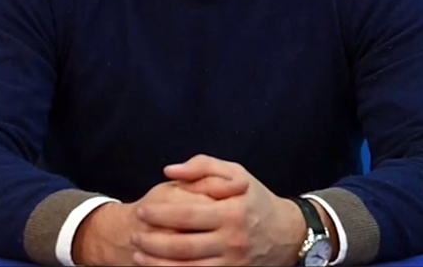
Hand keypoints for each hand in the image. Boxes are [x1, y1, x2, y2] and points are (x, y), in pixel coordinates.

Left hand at [130, 154, 306, 265]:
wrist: (287, 234)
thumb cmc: (256, 199)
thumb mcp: (237, 173)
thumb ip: (202, 166)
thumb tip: (170, 170)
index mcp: (232, 211)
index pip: (187, 215)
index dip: (160, 215)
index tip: (142, 211)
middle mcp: (232, 240)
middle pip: (182, 246)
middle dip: (152, 242)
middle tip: (135, 235)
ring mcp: (232, 262)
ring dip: (157, 264)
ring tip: (138, 254)